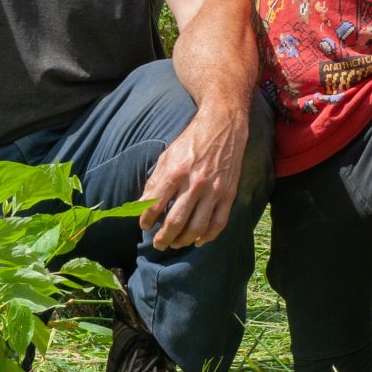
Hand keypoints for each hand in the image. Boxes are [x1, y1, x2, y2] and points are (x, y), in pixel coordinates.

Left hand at [138, 110, 245, 249]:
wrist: (223, 128)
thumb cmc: (191, 142)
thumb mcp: (167, 156)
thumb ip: (155, 181)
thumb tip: (142, 204)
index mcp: (176, 172)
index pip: (156, 204)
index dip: (146, 219)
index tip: (144, 225)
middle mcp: (195, 183)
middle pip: (176, 221)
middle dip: (163, 237)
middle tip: (158, 244)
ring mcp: (214, 191)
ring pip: (197, 227)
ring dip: (183, 240)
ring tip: (175, 243)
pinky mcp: (229, 195)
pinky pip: (218, 223)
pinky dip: (207, 236)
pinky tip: (197, 240)